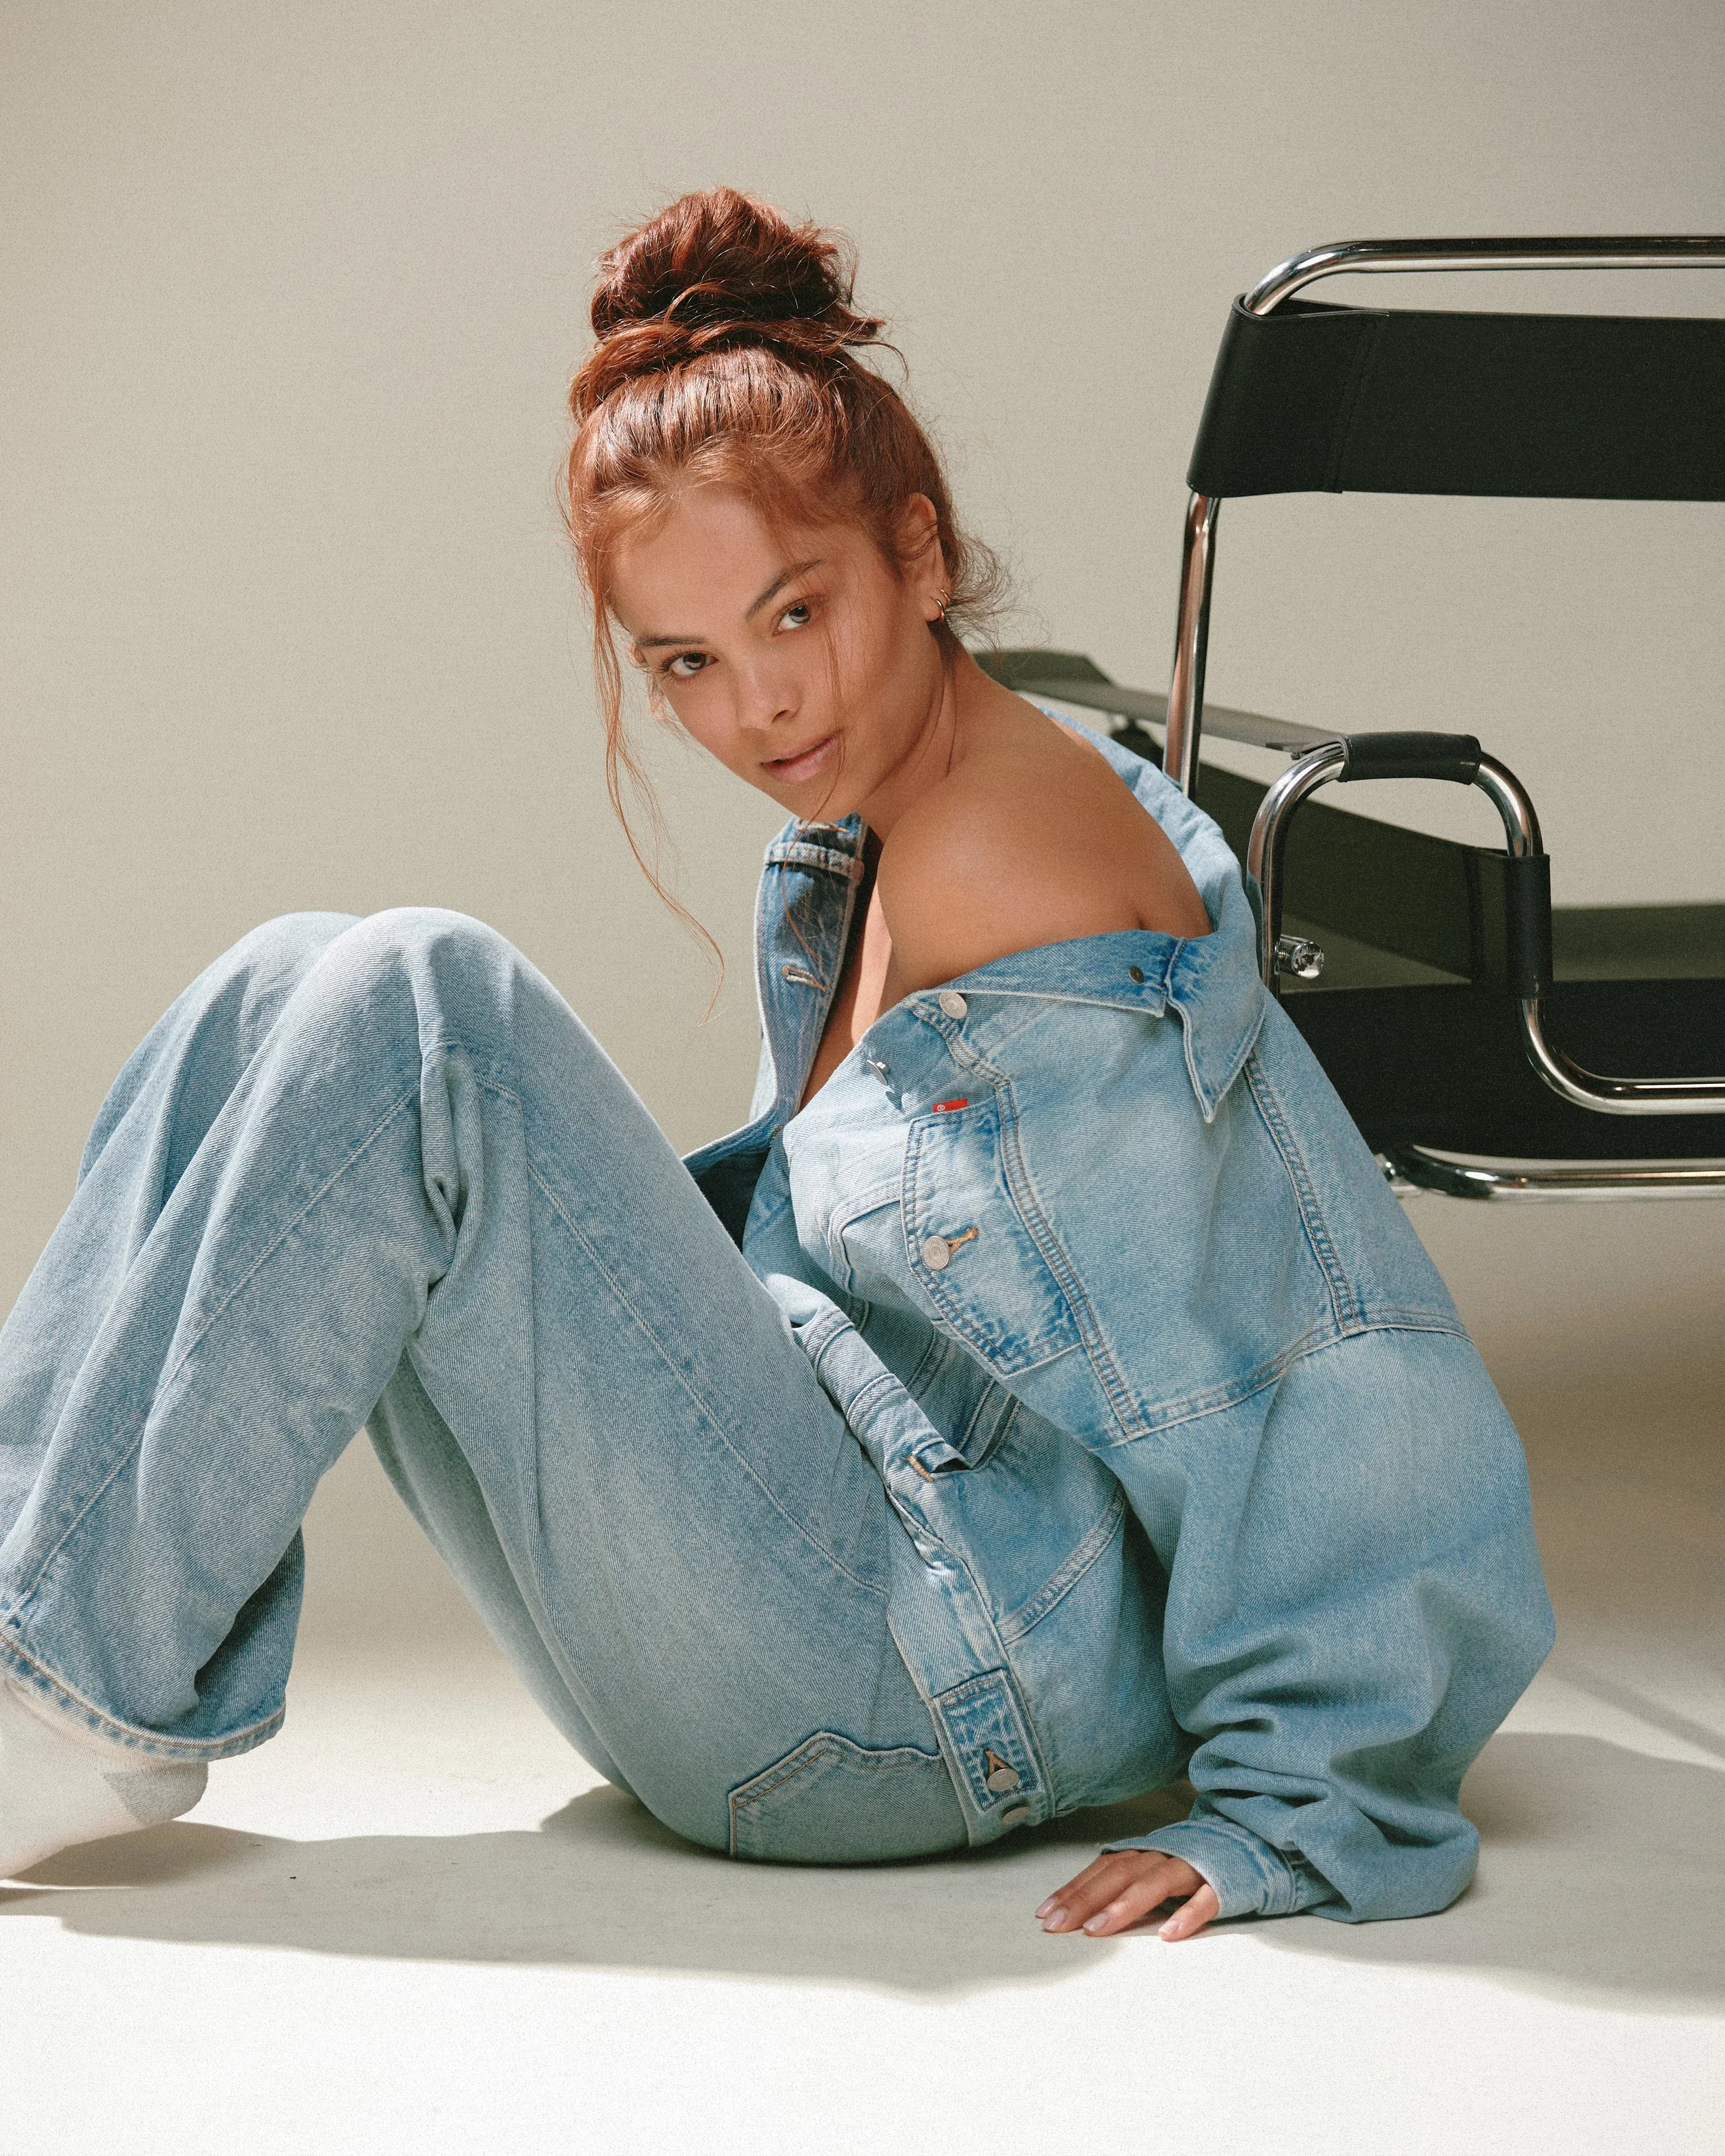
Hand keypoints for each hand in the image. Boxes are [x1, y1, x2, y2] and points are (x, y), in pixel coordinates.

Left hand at [1034, 1850, 1218, 1941]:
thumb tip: (1084, 1909)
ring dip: (1125, 1906)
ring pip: (1156, 1882)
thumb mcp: (1158, 1869)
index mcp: (1146, 1852)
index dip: (1073, 1890)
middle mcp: (1164, 1853)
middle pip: (1119, 1874)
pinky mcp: (1225, 1882)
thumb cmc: (1197, 1863)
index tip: (1044, 1915)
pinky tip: (1169, 1934)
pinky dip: (1187, 1914)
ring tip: (1099, 1929)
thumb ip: (1127, 1883)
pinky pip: (1206, 1898)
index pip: (1102, 1870)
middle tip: (1057, 1925)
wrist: (1254, 1842)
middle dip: (1085, 1899)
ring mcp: (1194, 1865)